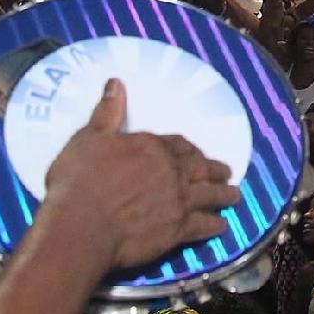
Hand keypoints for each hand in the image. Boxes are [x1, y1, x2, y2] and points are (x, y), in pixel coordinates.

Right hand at [45, 79, 243, 266]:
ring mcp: (178, 201)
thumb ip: (107, 113)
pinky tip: (222, 226)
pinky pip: (204, 226)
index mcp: (152, 147)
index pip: (178, 144)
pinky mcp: (178, 230)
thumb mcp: (89, 139)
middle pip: (201, 167)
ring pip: (210, 195)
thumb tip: (115, 83)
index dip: (188, 149)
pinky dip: (215, 225)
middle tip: (226, 172)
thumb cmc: (79, 182)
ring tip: (235, 196)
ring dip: (224, 194)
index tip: (195, 153)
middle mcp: (171, 172)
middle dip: (215, 169)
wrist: (82, 226)